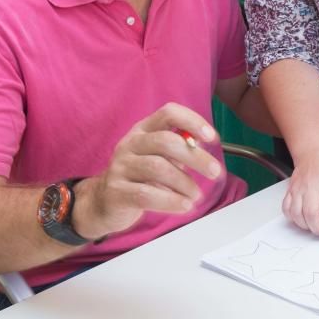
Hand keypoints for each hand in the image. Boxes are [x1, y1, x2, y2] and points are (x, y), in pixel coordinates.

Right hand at [73, 103, 222, 240]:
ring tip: (197, 195)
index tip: (212, 137)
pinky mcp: (116, 191)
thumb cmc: (139, 176)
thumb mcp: (160, 157)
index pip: (168, 113)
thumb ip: (180, 149)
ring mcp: (121, 166)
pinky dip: (171, 201)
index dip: (192, 121)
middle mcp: (130, 143)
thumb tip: (205, 143)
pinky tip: (185, 206)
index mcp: (143, 130)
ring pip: (158, 169)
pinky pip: (147, 195)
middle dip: (196, 157)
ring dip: (185, 183)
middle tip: (216, 172)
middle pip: (166, 141)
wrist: (102, 202)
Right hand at [282, 147, 318, 247]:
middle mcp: (312, 187)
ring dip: (306, 226)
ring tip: (315, 226)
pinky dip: (293, 218)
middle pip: (312, 214)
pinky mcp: (290, 190)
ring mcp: (299, 189)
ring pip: (297, 214)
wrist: (312, 151)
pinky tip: (302, 219)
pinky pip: (286, 209)